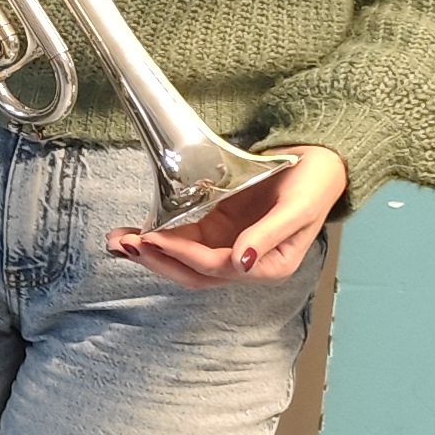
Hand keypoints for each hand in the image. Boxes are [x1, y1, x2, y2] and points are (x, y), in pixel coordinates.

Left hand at [112, 146, 345, 288]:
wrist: (318, 161)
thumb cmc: (314, 184)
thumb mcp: (298, 208)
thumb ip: (269, 235)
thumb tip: (243, 264)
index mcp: (269, 266)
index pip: (216, 266)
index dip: (183, 255)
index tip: (155, 238)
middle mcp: (244, 263)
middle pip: (192, 273)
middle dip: (156, 261)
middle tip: (124, 244)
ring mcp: (227, 246)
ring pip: (182, 261)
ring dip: (149, 253)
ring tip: (117, 241)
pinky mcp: (216, 228)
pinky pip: (182, 240)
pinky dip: (157, 238)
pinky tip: (133, 232)